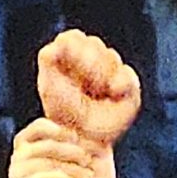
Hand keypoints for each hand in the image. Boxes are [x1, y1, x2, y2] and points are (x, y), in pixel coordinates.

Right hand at [4, 115, 100, 177]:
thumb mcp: (63, 159)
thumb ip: (70, 143)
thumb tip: (92, 129)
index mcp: (27, 141)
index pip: (40, 126)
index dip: (61, 130)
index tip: (79, 139)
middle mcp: (20, 153)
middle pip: (48, 146)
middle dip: (72, 152)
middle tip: (89, 161)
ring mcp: (16, 170)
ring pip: (46, 162)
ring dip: (70, 168)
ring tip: (88, 177)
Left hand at [33, 29, 140, 145]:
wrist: (82, 139)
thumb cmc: (63, 114)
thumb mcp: (49, 85)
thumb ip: (48, 59)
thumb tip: (58, 42)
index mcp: (70, 59)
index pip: (75, 38)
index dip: (75, 48)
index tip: (72, 65)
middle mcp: (91, 63)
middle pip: (94, 44)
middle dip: (89, 63)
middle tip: (86, 84)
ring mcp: (110, 73)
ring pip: (110, 56)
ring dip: (102, 74)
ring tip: (97, 93)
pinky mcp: (127, 86)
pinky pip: (126, 73)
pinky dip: (119, 82)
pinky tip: (112, 93)